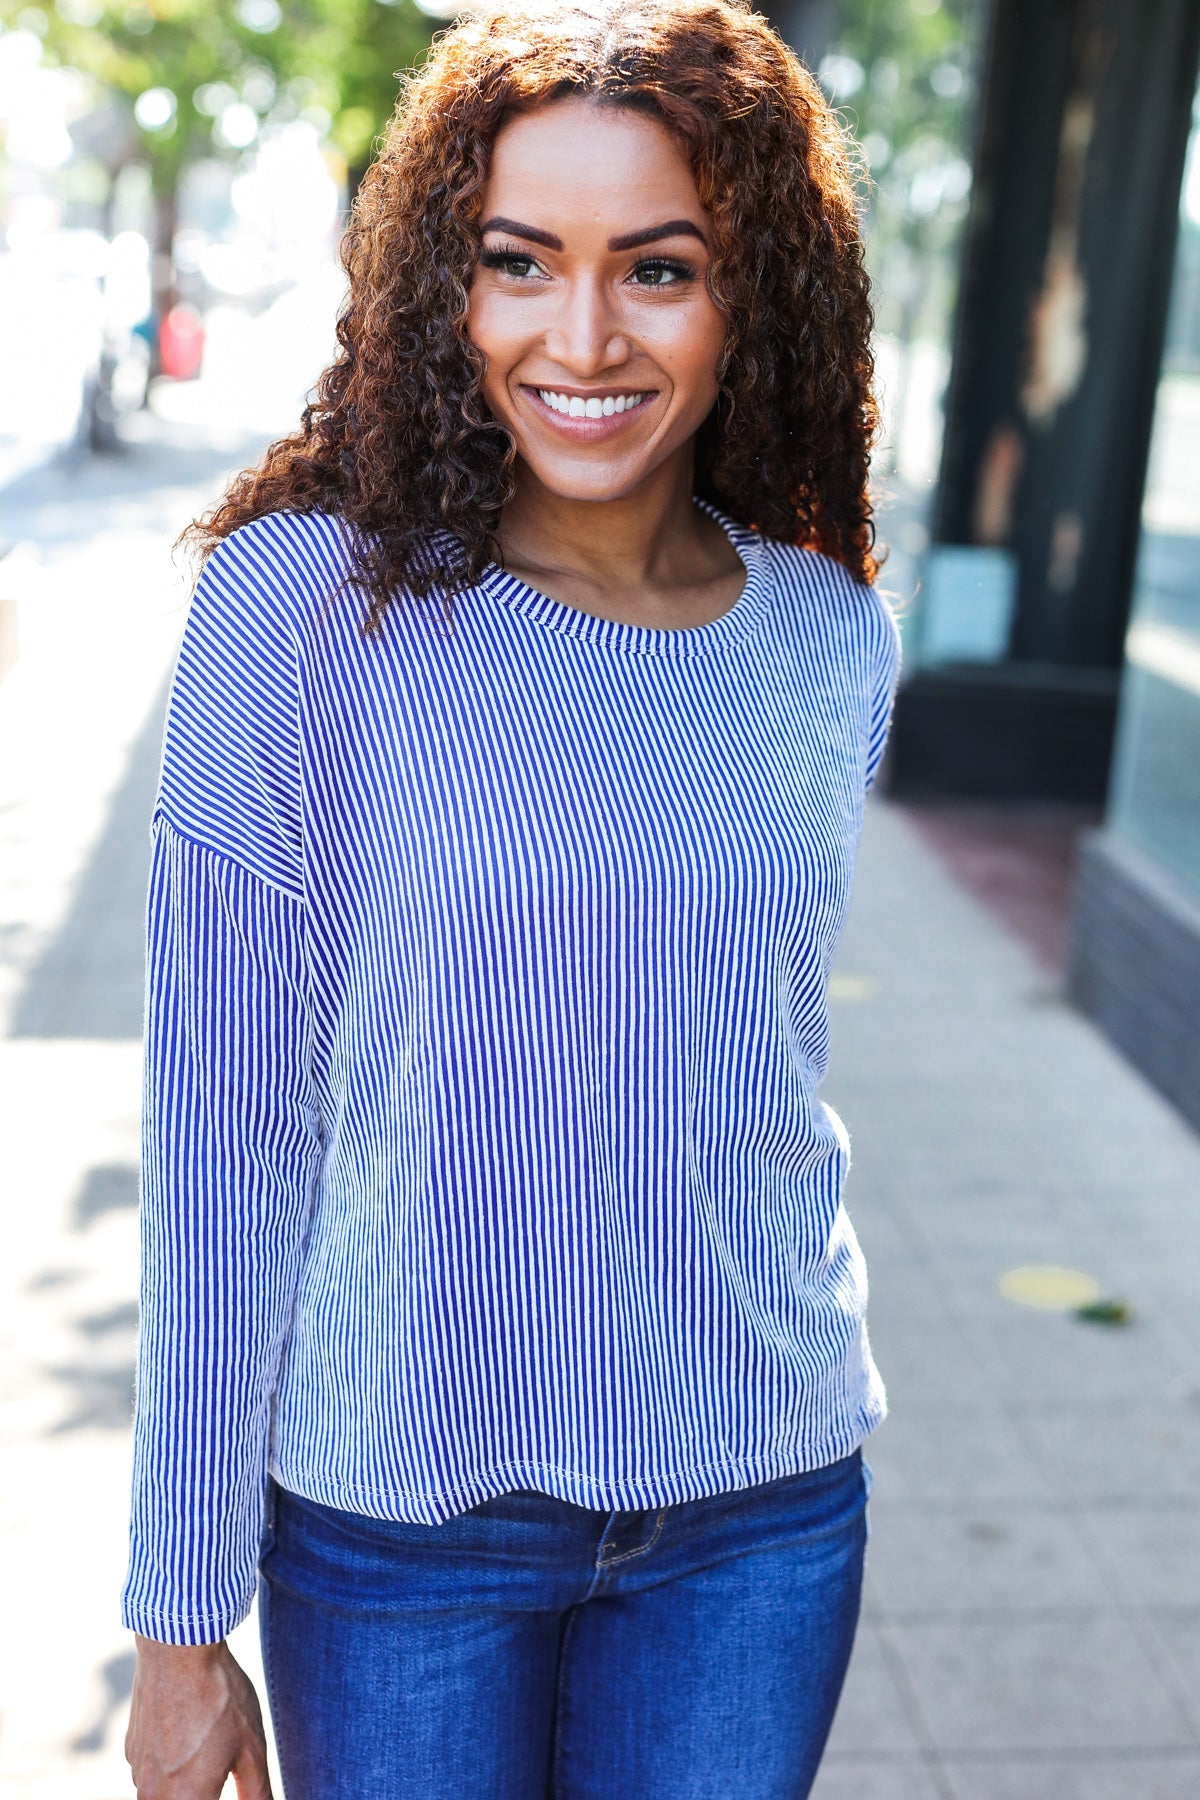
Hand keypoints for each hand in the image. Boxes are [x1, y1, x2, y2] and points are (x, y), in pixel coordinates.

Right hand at [125, 1635, 272, 1799]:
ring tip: (206, 1747)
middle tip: (220, 1765)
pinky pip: (151, 1772)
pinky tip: (187, 1731)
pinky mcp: (130, 1751)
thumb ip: (257, 1791)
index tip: (227, 1776)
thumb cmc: (219, 1697)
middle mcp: (154, 1795)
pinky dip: (169, 1764)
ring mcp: (137, 1773)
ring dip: (184, 1784)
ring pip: (163, 1794)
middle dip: (205, 1791)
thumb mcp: (251, 1747)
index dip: (219, 1795)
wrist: (177, 1650)